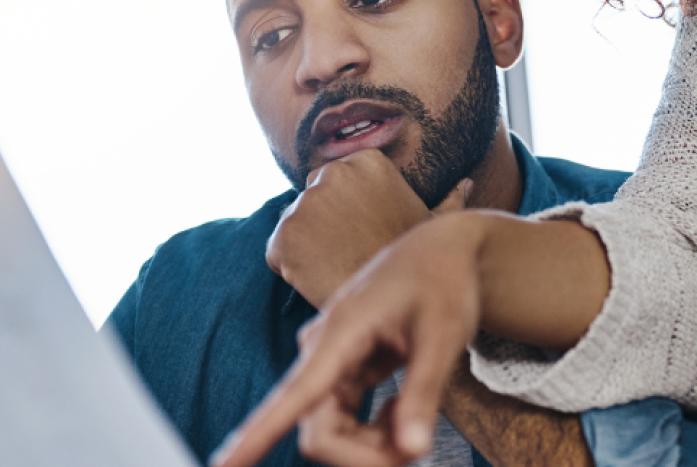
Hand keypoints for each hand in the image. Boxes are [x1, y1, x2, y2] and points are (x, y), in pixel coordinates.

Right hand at [213, 213, 490, 466]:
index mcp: (338, 335)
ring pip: (332, 432)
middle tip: (417, 449)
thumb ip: (424, 394)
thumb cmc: (442, 282)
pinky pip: (344, 421)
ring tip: (417, 424)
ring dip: (373, 446)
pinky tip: (404, 408)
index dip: (253, 438)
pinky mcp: (340, 372)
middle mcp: (321, 351)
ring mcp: (328, 363)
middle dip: (366, 456)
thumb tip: (413, 451)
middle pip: (319, 434)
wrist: (441, 250)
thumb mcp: (442, 336)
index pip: (291, 398)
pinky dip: (377, 432)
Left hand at [267, 148, 470, 306]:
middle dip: (322, 223)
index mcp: (366, 161)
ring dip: (306, 245)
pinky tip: (321, 278)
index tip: (362, 231)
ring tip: (337, 267)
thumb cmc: (418, 262)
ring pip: (294, 226)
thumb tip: (467, 182)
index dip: (346, 210)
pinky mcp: (284, 236)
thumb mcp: (435, 225)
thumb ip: (447, 200)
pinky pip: (278, 253)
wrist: (397, 302)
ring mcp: (304, 204)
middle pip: (311, 199)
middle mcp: (331, 173)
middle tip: (347, 252)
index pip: (337, 180)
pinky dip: (291, 267)